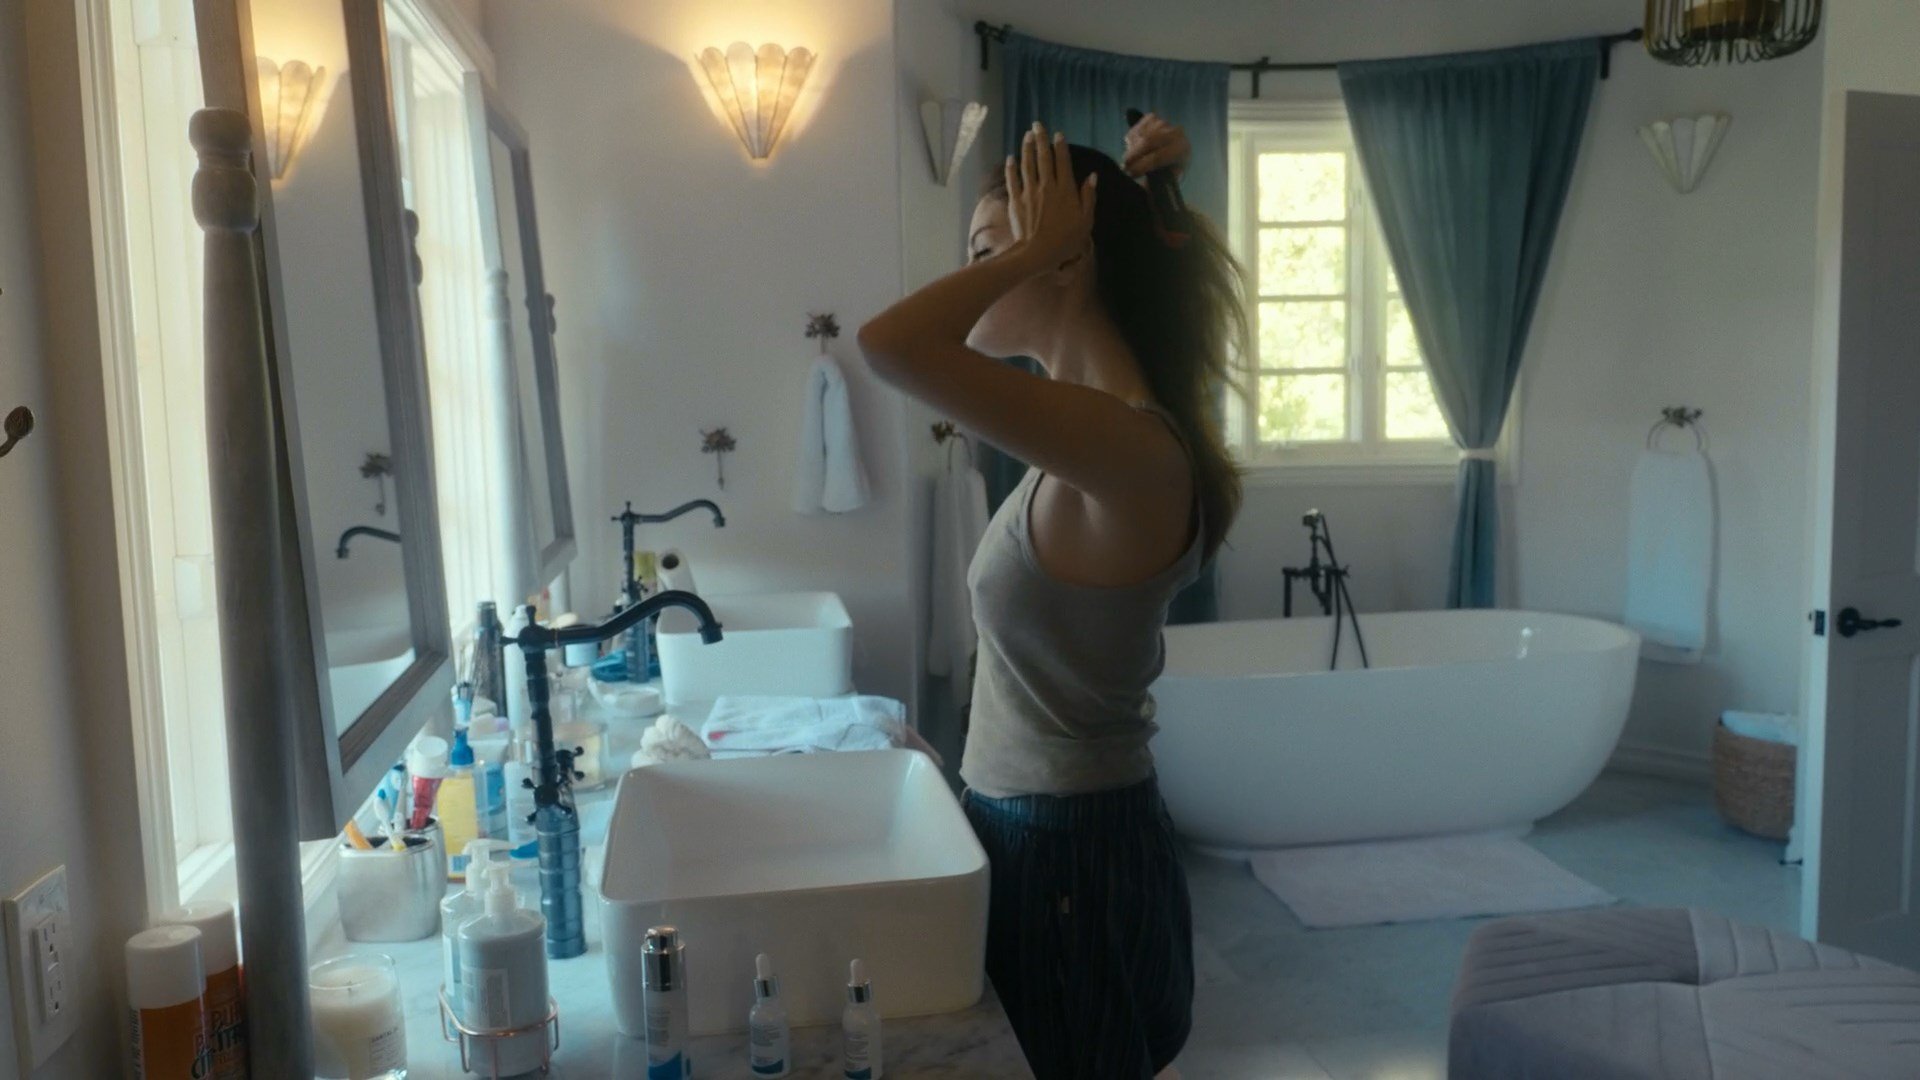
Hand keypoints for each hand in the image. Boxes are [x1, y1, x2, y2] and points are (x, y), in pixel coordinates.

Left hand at [1005, 121, 1096, 270]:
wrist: (1037, 253)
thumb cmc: (1065, 240)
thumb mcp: (1085, 221)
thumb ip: (1088, 197)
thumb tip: (1092, 176)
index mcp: (1065, 190)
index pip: (1063, 162)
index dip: (1060, 146)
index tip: (1058, 134)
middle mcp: (1047, 186)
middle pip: (1044, 157)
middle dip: (1041, 139)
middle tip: (1038, 125)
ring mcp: (1030, 192)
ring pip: (1028, 164)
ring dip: (1027, 148)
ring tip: (1027, 135)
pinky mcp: (1016, 201)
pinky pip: (1013, 180)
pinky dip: (1011, 168)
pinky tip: (1011, 158)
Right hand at [1122, 112, 1189, 177]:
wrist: (1176, 152)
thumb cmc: (1170, 169)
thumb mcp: (1167, 179)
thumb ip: (1156, 183)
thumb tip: (1143, 189)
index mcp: (1181, 150)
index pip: (1158, 156)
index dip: (1142, 166)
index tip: (1131, 174)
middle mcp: (1175, 133)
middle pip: (1148, 141)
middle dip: (1133, 155)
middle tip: (1125, 167)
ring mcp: (1164, 123)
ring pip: (1141, 134)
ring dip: (1131, 148)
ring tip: (1130, 160)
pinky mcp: (1153, 118)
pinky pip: (1137, 127)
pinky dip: (1131, 138)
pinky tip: (1133, 147)